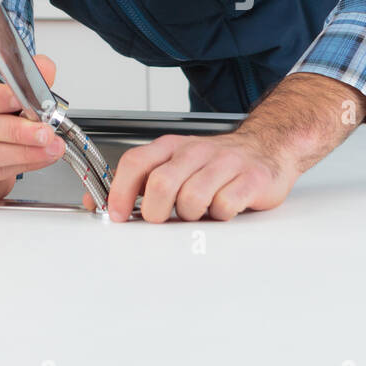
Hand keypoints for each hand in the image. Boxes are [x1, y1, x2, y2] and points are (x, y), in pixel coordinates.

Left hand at [87, 130, 295, 222]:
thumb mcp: (175, 164)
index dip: (120, 191)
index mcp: (173, 147)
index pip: (136, 162)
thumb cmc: (216, 163)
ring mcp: (225, 164)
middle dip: (156, 212)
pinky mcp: (250, 179)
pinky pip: (224, 206)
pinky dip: (219, 215)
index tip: (116, 215)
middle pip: (161, 184)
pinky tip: (222, 209)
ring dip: (191, 215)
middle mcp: (196, 152)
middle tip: (163, 219)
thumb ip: (138, 182)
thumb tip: (96, 202)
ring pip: (192, 198)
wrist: (268, 147)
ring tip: (199, 212)